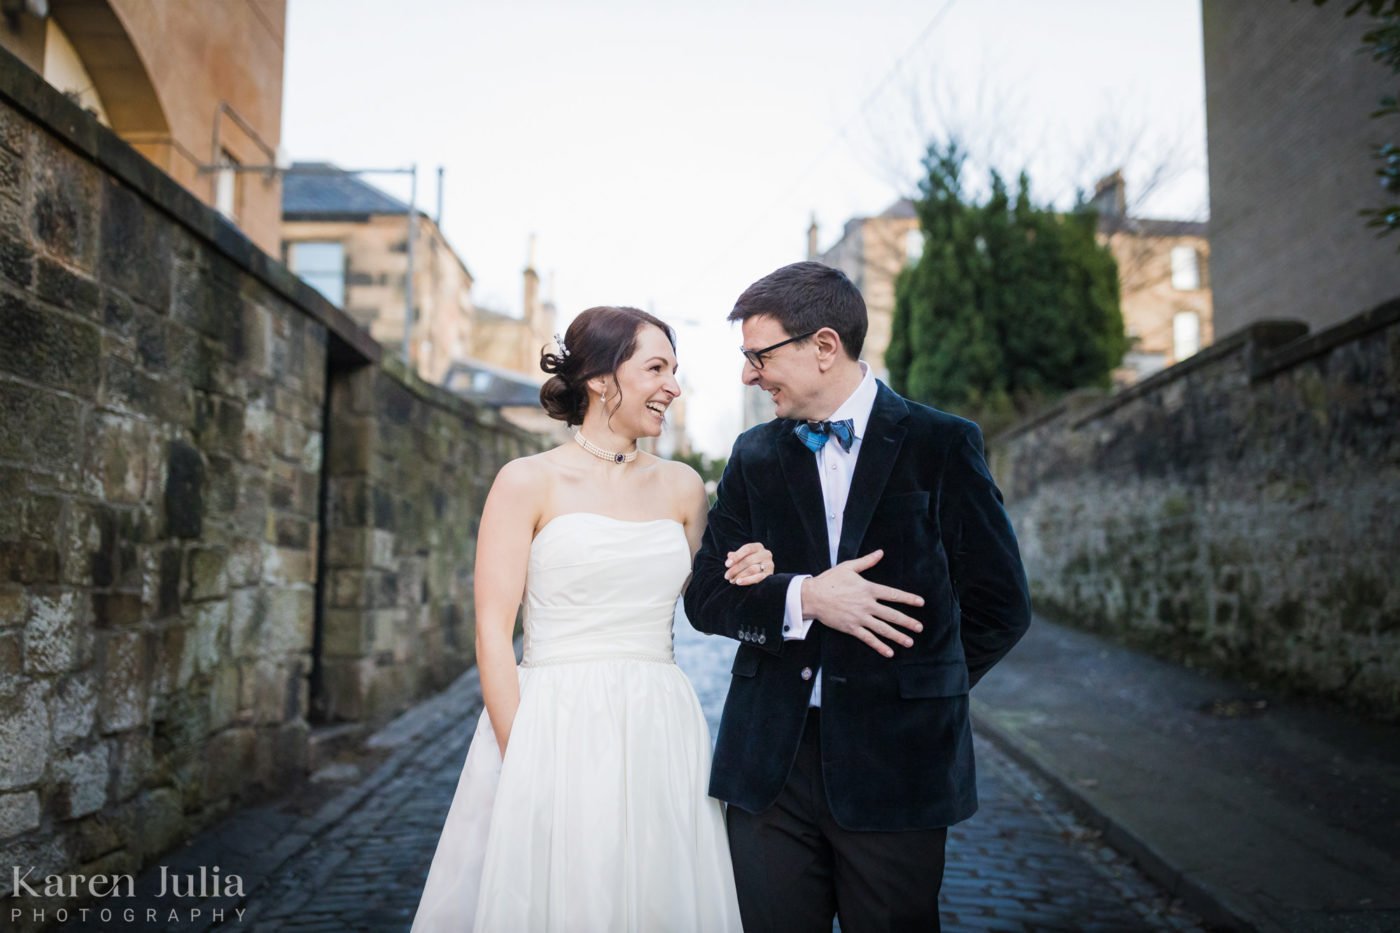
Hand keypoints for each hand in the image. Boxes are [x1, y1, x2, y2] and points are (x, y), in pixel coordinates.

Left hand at [724, 542, 774, 585]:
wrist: (761, 572)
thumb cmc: (749, 563)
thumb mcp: (742, 557)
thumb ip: (736, 556)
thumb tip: (730, 556)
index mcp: (758, 547)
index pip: (747, 548)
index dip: (736, 556)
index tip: (727, 564)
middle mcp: (766, 554)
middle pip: (748, 560)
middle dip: (735, 569)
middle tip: (727, 576)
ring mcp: (769, 564)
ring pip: (752, 569)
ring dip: (740, 575)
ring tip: (732, 580)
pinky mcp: (770, 575)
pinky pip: (758, 578)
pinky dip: (747, 580)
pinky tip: (739, 582)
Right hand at [800, 550, 923, 656]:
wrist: (812, 596)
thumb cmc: (829, 580)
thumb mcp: (848, 567)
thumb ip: (867, 561)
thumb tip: (880, 552)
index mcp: (868, 589)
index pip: (892, 594)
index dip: (908, 599)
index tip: (921, 603)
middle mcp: (866, 604)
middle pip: (891, 614)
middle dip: (907, 622)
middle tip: (920, 628)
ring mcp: (859, 617)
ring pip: (882, 629)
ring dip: (897, 636)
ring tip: (909, 642)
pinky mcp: (851, 628)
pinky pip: (868, 638)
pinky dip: (879, 646)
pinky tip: (889, 652)